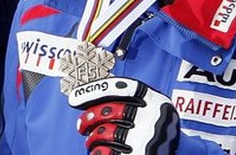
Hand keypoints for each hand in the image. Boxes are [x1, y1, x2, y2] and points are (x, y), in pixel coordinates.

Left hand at [66, 77, 180, 154]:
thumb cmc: (160, 136)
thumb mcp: (155, 113)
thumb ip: (133, 101)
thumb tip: (90, 94)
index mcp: (159, 103)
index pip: (124, 88)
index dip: (96, 90)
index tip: (75, 98)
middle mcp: (155, 119)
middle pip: (110, 110)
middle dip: (89, 118)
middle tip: (82, 126)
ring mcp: (147, 139)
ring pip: (106, 132)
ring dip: (93, 140)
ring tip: (93, 143)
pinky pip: (108, 152)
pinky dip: (99, 153)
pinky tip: (100, 153)